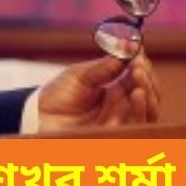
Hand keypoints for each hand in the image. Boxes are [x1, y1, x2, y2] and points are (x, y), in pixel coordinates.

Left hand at [35, 54, 161, 132]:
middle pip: (149, 93)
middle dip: (147, 76)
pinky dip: (142, 108)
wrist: (36, 117)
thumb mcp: (79, 75)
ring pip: (148, 109)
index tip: (138, 51)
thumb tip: (127, 51)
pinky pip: (137, 124)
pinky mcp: (115, 134)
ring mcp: (119, 120)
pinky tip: (138, 93)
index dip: (142, 65)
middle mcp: (121, 106)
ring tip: (138, 74)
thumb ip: (104, 67)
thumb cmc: (56, 96)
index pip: (138, 77)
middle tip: (138, 64)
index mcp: (114, 89)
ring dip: (149, 90)